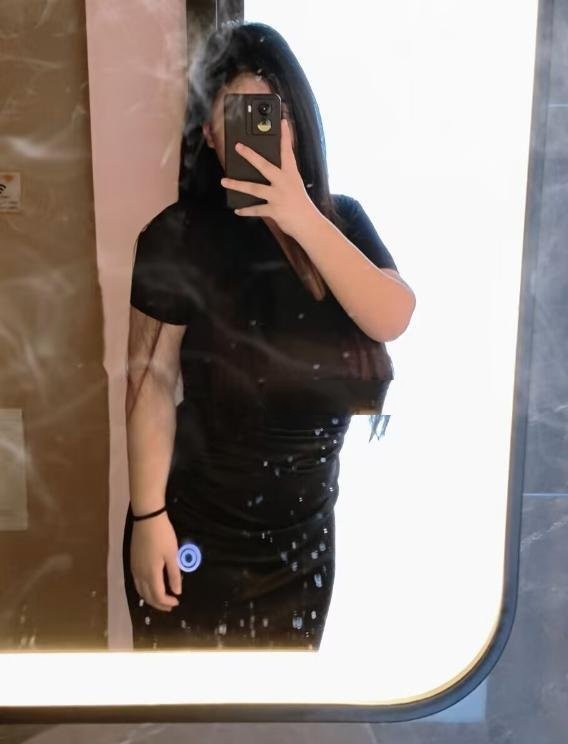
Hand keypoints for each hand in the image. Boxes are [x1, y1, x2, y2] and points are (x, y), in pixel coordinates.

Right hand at [131, 512, 182, 611]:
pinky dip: (144, 590)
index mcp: (151, 574)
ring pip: (140, 590)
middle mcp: (139, 574)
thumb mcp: (172, 555)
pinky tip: (150, 586)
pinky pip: (137, 582)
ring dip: (150, 598)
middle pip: (147, 596)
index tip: (177, 602)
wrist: (147, 518)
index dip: (167, 602)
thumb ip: (174, 575)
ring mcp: (134, 568)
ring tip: (160, 600)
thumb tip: (177, 592)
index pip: (158, 595)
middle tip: (170, 606)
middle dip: (158, 604)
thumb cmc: (162, 535)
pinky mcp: (132, 561)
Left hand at [220, 118, 318, 238]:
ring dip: (237, 184)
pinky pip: (256, 209)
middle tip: (238, 146)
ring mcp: (278, 196)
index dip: (285, 136)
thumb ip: (282, 176)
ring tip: (224, 181)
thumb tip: (266, 170)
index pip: (288, 151)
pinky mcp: (274, 210)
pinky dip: (246, 210)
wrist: (309, 223)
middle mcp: (284, 182)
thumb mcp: (294, 185)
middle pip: (264, 166)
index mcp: (291, 174)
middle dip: (250, 155)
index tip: (282, 121)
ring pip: (254, 188)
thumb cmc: (301, 204)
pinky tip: (237, 210)